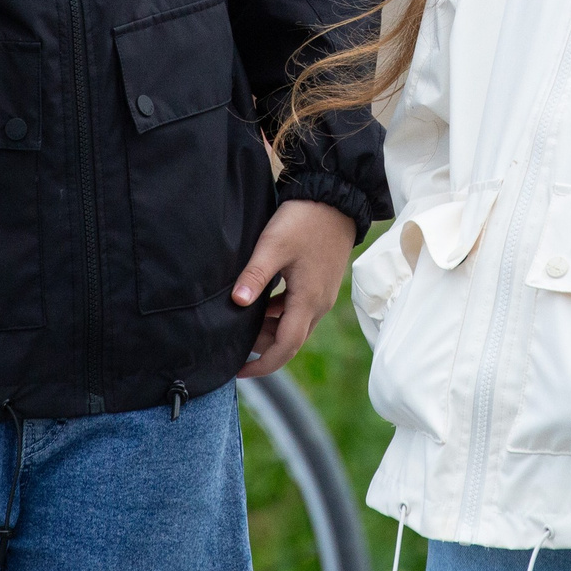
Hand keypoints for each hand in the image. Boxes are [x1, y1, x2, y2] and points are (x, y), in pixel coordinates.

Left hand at [235, 199, 356, 377]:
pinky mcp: (321, 284)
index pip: (286, 347)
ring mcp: (322, 295)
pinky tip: (262, 302)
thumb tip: (237, 304)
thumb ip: (254, 276)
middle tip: (234, 340)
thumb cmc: (304, 221)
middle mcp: (319, 304)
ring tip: (244, 321)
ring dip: (271, 329)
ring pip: (295, 325)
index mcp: (308, 301)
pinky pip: (300, 311)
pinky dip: (279, 314)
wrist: (335, 199)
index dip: (263, 364)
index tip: (240, 371)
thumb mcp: (273, 246)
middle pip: (290, 340)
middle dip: (262, 346)